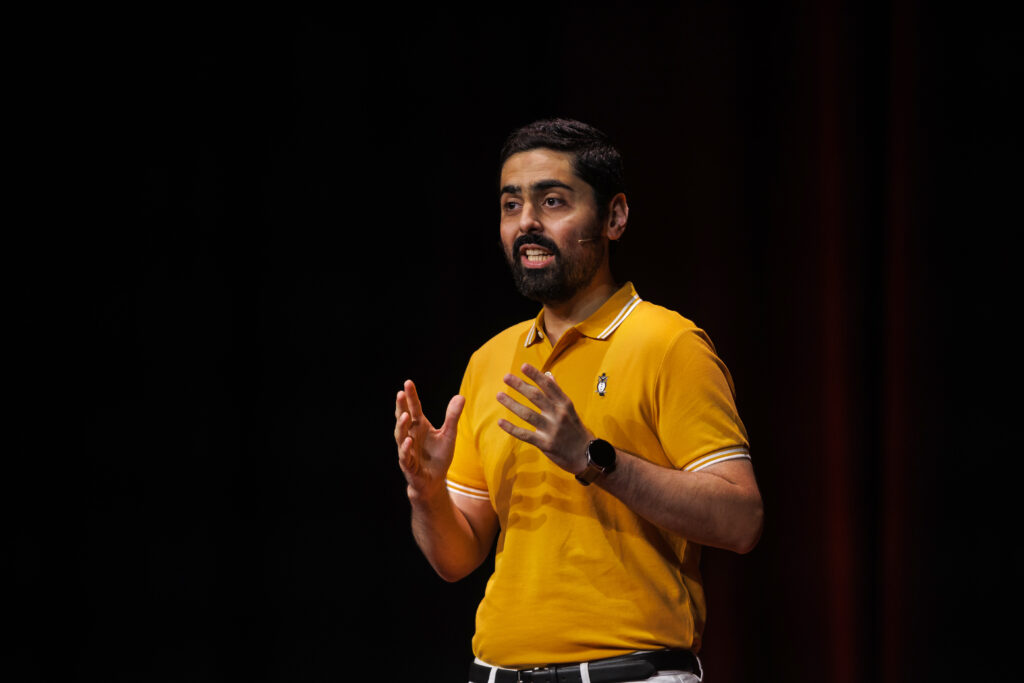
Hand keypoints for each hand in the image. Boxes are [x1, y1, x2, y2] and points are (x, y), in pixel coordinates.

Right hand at [394, 379, 464, 501]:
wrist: (433, 481)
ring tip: (405, 414)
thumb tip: (460, 396)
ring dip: (401, 426)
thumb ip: (452, 417)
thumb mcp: (449, 434)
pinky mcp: (408, 465)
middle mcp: (410, 435)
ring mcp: (407, 450)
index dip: (410, 396)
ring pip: (400, 436)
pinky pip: (405, 456)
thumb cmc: (439, 456)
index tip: (408, 383)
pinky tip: (409, 441)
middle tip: (400, 393)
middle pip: (403, 419)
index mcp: (419, 426)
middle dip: (401, 406)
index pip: (413, 408)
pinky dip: (406, 449)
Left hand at [496, 363, 593, 474]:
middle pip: (536, 397)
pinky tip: (501, 422)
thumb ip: (557, 393)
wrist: (586, 456)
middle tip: (506, 377)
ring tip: (499, 395)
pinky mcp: (545, 443)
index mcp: (565, 404)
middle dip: (520, 385)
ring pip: (528, 414)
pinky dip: (512, 428)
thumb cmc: (576, 430)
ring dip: (512, 404)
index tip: (523, 366)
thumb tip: (548, 375)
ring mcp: (551, 429)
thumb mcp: (570, 409)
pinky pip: (525, 434)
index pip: (548, 386)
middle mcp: (558, 414)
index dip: (535, 375)